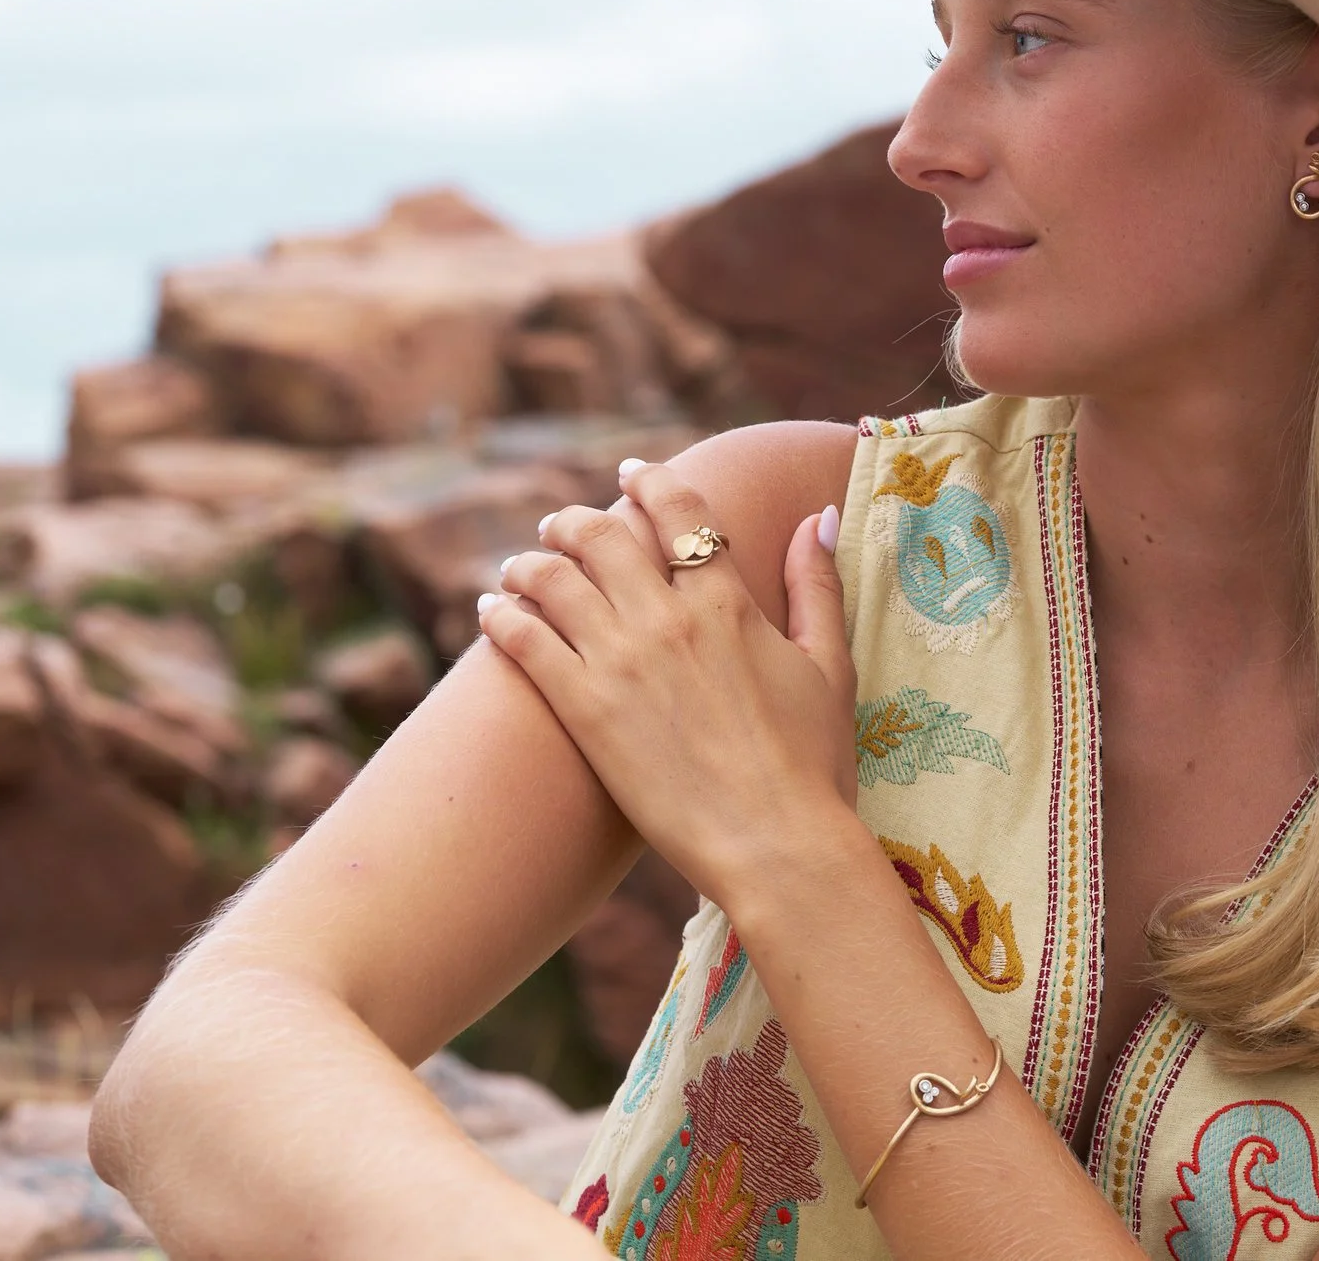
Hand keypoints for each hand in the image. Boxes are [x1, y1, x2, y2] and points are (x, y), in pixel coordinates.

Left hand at [476, 461, 858, 905]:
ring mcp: (620, 661)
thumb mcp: (829, 665)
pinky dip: (501, 615)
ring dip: (528, 562)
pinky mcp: (584, 710)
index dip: (650, 481)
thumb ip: (817, 586)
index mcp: (727, 602)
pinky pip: (525, 641)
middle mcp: (667, 618)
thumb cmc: (813, 764)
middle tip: (558, 525)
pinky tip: (489, 612)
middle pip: (600, 535)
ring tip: (518, 567)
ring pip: (552, 579)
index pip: (679, 510)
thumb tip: (814, 516)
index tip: (629, 473)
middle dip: (572, 520)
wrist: (776, 844)